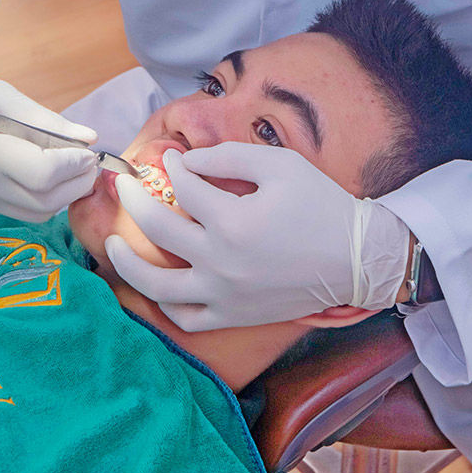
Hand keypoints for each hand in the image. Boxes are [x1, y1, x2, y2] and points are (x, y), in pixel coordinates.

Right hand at [0, 40, 98, 221]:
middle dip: (75, 186)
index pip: (42, 175)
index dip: (74, 166)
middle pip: (42, 204)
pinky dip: (36, 196)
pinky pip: (10, 207)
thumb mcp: (0, 92)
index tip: (88, 151)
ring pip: (29, 214)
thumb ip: (46, 121)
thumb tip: (90, 138)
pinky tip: (44, 172)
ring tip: (72, 168)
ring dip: (59, 196)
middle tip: (90, 163)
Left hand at [105, 142, 410, 330]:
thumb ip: (228, 155)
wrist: (356, 259)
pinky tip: (154, 285)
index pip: (184, 188)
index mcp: (233, 220)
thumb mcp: (280, 165)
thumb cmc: (321, 205)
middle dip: (135, 199)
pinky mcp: (234, 316)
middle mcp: (221, 261)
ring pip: (158, 284)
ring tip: (115, 243)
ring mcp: (224, 295)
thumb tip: (185, 161)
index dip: (174, 168)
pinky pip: (185, 317)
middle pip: (159, 228)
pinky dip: (164, 303)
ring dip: (128, 262)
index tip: (173, 159)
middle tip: (124, 184)